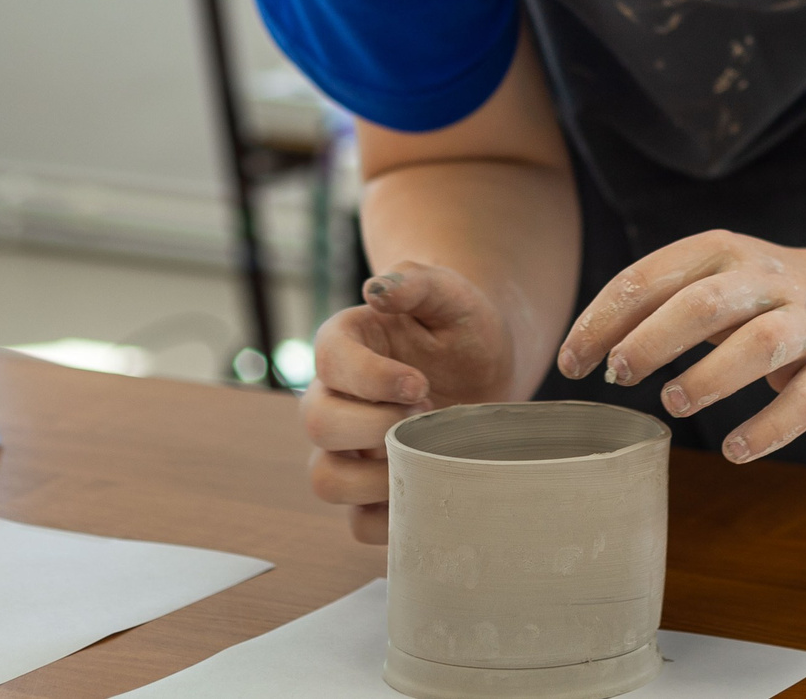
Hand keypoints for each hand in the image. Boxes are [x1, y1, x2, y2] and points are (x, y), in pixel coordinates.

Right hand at [301, 262, 518, 543]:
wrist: (489, 367)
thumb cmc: (462, 325)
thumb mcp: (450, 293)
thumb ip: (417, 281)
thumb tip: (377, 290)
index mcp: (345, 345)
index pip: (329, 362)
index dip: (370, 378)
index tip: (420, 383)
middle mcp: (335, 398)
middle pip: (316, 424)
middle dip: (372, 426)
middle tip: (425, 415)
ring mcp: (349, 449)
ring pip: (325, 479)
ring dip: (375, 477)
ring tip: (425, 457)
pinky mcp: (373, 489)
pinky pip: (361, 523)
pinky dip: (394, 518)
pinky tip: (431, 488)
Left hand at [556, 229, 805, 464]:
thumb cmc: (764, 297)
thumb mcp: (713, 279)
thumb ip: (659, 303)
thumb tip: (588, 350)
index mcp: (723, 250)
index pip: (652, 276)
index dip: (604, 319)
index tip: (573, 363)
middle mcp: (767, 279)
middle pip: (703, 303)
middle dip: (652, 340)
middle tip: (618, 375)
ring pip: (758, 345)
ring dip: (709, 377)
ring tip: (671, 403)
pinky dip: (769, 428)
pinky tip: (734, 450)